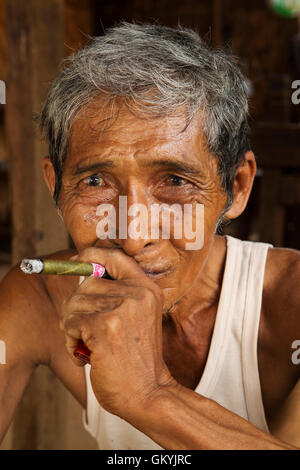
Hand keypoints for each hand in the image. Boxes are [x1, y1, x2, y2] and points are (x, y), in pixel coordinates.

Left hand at [60, 247, 174, 420]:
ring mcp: (122, 309)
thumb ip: (118, 294)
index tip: (78, 260)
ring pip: (74, 304)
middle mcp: (137, 293)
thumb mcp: (138, 317)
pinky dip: (70, 341)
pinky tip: (86, 355)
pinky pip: (70, 323)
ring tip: (89, 346)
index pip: (115, 256)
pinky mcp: (104, 328)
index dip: (91, 255)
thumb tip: (82, 272)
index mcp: (147, 288)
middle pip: (86, 283)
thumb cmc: (136, 357)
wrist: (149, 393)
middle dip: (77, 307)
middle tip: (85, 330)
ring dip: (72, 328)